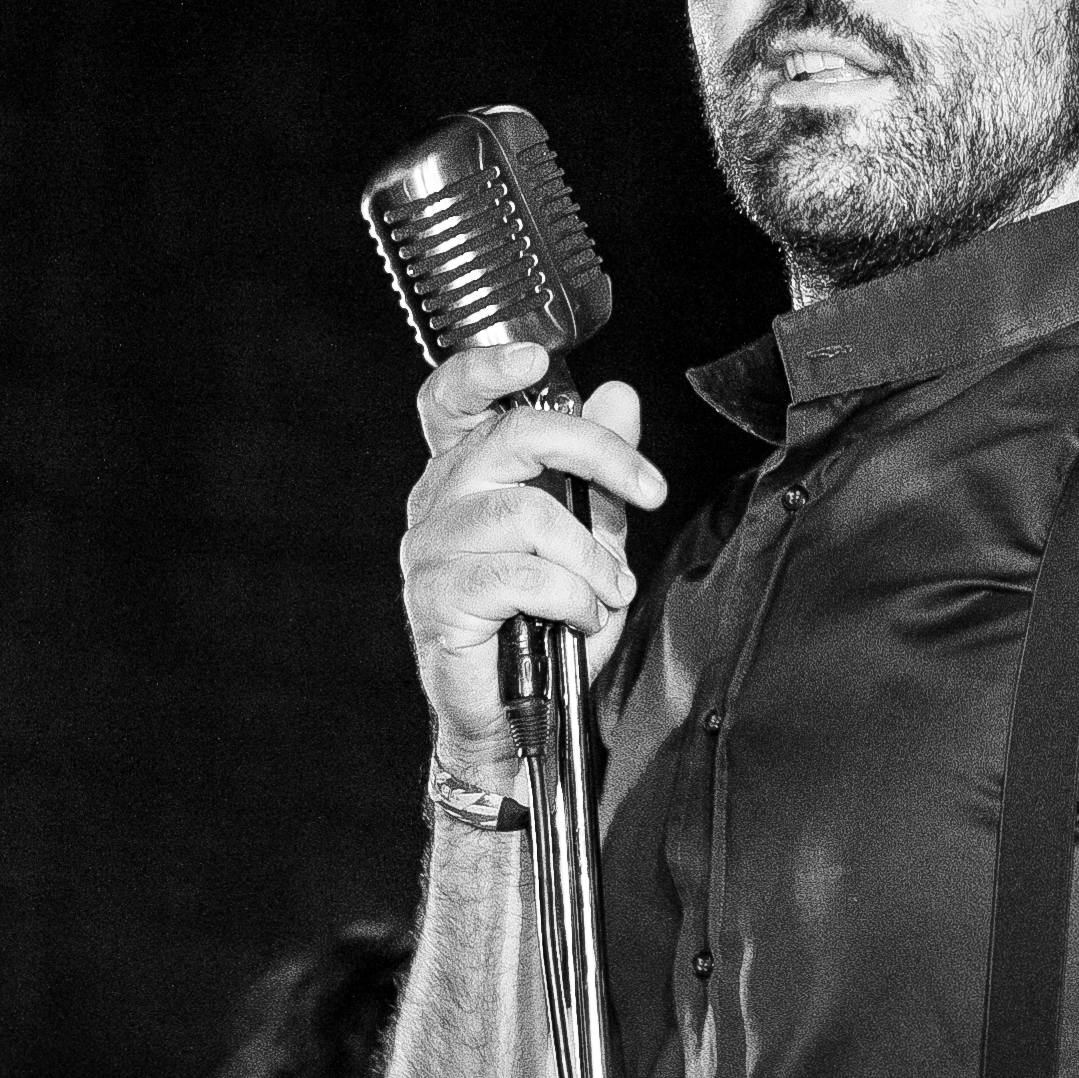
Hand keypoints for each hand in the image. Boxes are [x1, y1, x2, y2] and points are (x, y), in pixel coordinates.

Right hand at [402, 343, 666, 783]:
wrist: (521, 717)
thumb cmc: (546, 623)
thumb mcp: (591, 534)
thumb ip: (598, 468)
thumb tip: (620, 395)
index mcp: (464, 472)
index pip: (451, 399)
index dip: (486, 369)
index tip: (537, 360)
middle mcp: (435, 500)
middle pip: (510, 437)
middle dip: (597, 455)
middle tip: (650, 491)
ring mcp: (428, 549)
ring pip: (524, 514)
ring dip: (589, 556)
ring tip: (608, 592)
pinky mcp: (436, 599)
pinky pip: (518, 575)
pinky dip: (569, 595)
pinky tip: (581, 617)